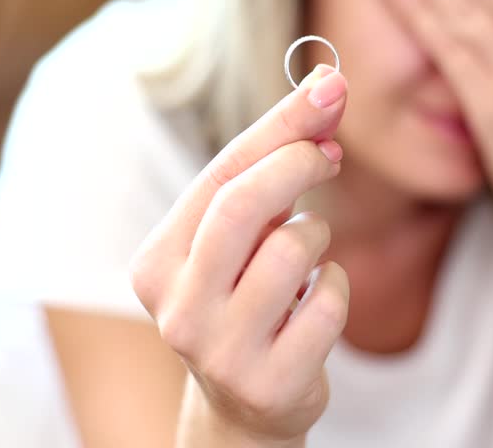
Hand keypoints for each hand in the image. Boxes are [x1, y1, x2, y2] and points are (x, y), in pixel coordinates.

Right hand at [130, 65, 349, 445]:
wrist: (246, 403)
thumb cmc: (245, 293)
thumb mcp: (244, 231)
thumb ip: (273, 162)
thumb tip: (327, 90)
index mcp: (156, 263)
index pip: (219, 176)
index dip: (280, 127)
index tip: (331, 89)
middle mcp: (176, 309)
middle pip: (241, 206)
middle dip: (297, 163)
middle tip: (329, 153)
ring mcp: (220, 352)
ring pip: (292, 250)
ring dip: (318, 235)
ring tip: (308, 255)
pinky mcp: (270, 383)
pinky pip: (329, 301)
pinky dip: (336, 286)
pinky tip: (317, 300)